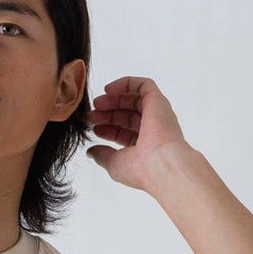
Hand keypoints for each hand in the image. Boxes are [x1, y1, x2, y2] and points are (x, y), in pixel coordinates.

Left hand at [85, 76, 188, 192]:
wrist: (161, 164)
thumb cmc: (141, 170)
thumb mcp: (114, 164)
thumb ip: (102, 155)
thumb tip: (91, 151)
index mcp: (146, 145)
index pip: (125, 131)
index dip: (108, 128)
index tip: (94, 128)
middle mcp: (154, 129)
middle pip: (128, 114)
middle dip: (108, 113)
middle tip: (92, 114)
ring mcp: (157, 114)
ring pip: (135, 99)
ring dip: (114, 99)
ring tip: (97, 103)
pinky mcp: (158, 101)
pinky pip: (143, 85)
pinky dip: (126, 83)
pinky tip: (109, 89)